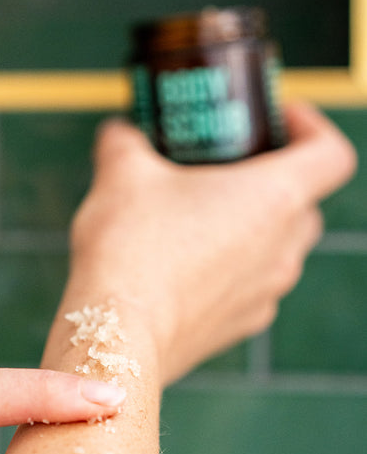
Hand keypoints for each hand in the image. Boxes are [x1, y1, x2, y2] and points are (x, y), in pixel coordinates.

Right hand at [70, 102, 356, 384]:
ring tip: (199, 216)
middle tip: (229, 167)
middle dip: (275, 180)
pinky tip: (183, 263)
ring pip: (280, 248)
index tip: (281, 121)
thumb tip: (119, 132)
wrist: (120, 332)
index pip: (333, 155)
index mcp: (273, 197)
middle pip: (307, 204)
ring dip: (252, 227)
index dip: (313, 128)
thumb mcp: (122, 173)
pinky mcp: (242, 323)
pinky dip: (231, 268)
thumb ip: (125, 141)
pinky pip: (252, 285)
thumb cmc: (131, 248)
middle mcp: (283, 247)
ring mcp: (267, 291)